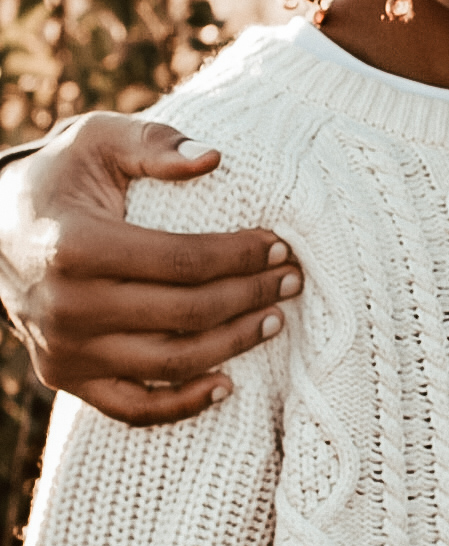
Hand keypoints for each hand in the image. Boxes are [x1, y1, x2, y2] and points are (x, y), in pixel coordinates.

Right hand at [0, 112, 302, 424]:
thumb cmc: (59, 177)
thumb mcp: (97, 139)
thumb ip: (153, 143)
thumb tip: (213, 158)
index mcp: (73, 246)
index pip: (180, 261)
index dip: (238, 256)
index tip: (279, 245)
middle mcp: (64, 306)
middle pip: (183, 314)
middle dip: (249, 296)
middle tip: (292, 279)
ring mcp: (62, 349)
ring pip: (168, 363)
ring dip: (232, 345)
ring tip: (275, 319)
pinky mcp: (63, 376)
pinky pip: (131, 406)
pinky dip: (182, 404)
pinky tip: (227, 384)